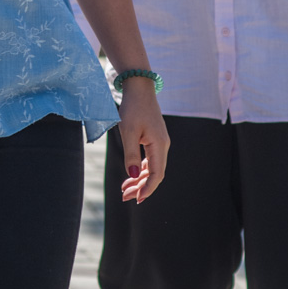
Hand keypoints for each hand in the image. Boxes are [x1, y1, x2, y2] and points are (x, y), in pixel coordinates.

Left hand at [116, 79, 167, 202]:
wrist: (139, 89)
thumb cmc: (133, 108)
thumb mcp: (128, 131)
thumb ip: (130, 154)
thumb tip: (132, 174)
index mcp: (159, 145)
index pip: (156, 174)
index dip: (147, 188)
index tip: (137, 199)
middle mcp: (163, 146)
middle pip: (155, 173)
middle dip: (140, 187)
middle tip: (124, 197)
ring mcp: (160, 143)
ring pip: (152, 168)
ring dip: (139, 180)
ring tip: (125, 190)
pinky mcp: (155, 140)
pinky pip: (150, 160)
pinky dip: (140, 170)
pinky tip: (131, 176)